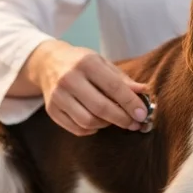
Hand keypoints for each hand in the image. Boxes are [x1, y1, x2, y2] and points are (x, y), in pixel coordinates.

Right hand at [29, 40, 149, 135]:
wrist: (48, 63)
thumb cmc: (81, 63)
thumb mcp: (102, 63)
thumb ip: (123, 79)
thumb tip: (144, 92)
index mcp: (86, 63)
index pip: (113, 87)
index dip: (130, 103)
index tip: (142, 114)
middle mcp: (69, 79)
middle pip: (100, 108)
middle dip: (122, 119)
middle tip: (134, 123)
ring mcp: (58, 96)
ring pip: (88, 121)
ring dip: (106, 124)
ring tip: (113, 119)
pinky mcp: (51, 110)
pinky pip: (76, 128)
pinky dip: (91, 129)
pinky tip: (97, 122)